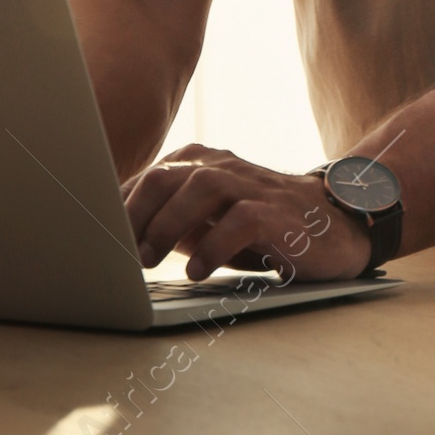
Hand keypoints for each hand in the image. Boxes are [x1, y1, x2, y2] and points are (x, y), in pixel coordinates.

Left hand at [123, 143, 371, 282]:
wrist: (336, 224)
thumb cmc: (264, 225)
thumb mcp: (212, 221)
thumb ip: (172, 223)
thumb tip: (121, 241)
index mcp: (203, 164)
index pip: (150, 177)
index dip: (119, 207)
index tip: (98, 238)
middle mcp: (224, 167)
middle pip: (167, 175)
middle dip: (136, 213)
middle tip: (120, 251)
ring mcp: (253, 186)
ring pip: (201, 188)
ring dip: (167, 224)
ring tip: (149, 260)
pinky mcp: (278, 212)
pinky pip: (241, 219)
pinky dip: (214, 245)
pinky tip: (199, 271)